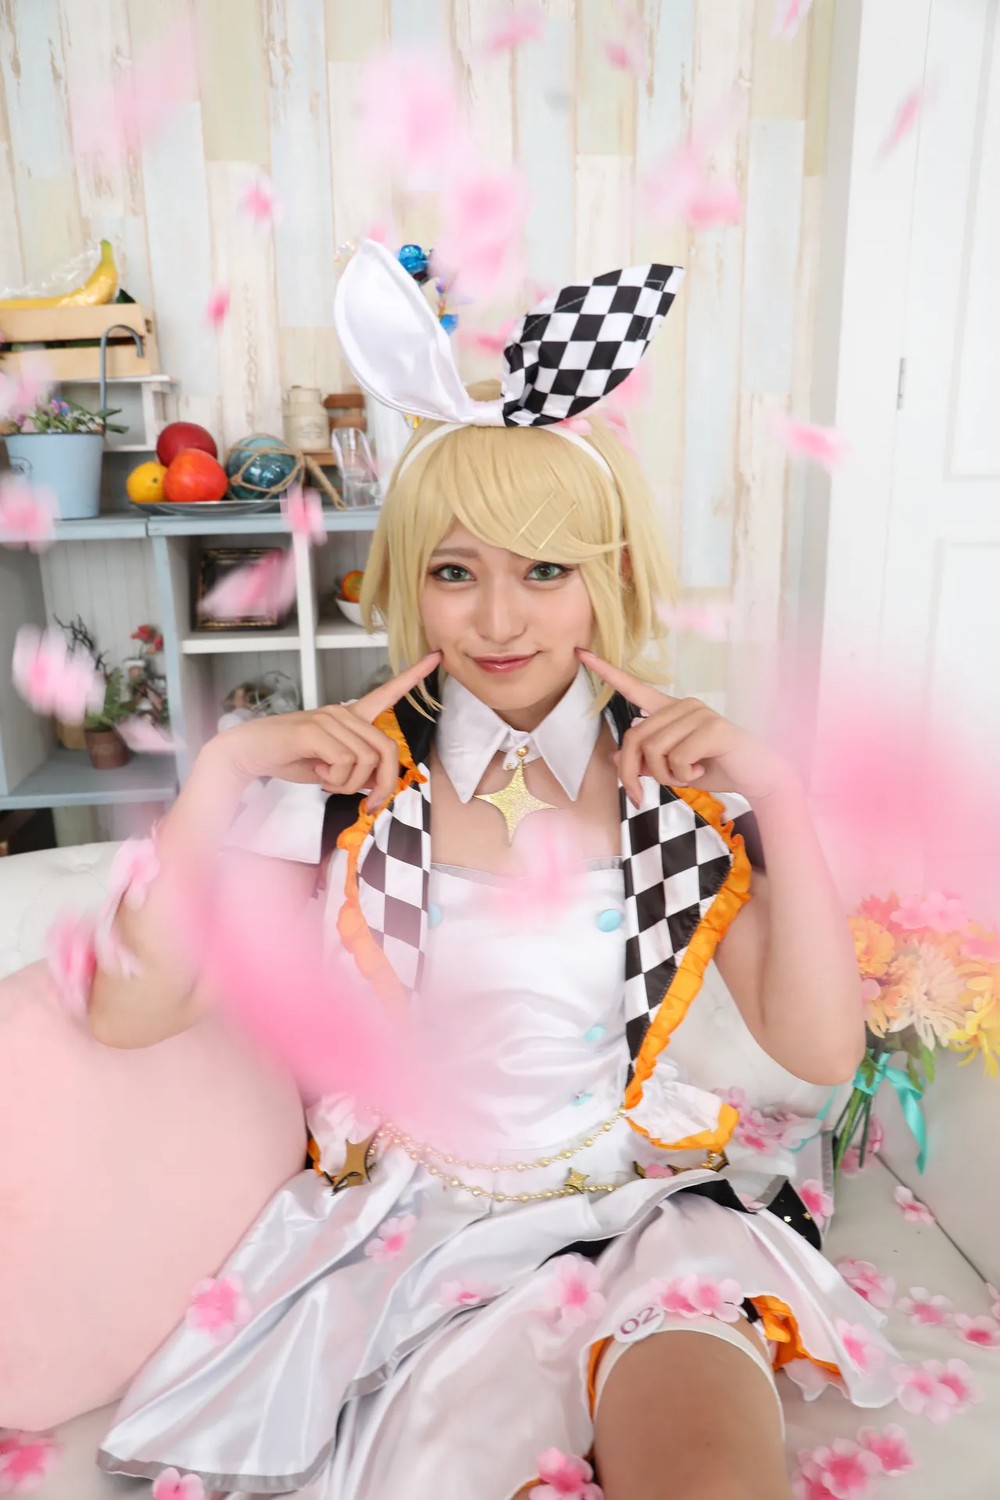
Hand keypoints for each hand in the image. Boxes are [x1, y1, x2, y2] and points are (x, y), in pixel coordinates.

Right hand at [210, 652, 441, 808]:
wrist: (249, 752)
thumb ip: (356, 772)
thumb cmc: (290, 758)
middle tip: (367, 805)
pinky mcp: (315, 731)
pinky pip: (344, 764)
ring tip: (326, 781)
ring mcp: (329, 719)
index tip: (437, 656)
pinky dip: (334, 781)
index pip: (387, 692)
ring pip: (365, 761)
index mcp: (349, 716)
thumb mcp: (331, 769)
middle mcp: (343, 712)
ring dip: (349, 785)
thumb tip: (377, 785)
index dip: (413, 676)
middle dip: (383, 784)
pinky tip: (316, 775)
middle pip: (386, 750)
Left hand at [577, 648, 797, 807]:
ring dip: (666, 775)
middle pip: (634, 738)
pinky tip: (704, 769)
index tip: (581, 654)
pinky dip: (685, 775)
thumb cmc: (717, 768)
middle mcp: (682, 705)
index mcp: (671, 711)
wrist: (759, 776)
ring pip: (654, 750)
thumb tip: (615, 756)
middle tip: (649, 791)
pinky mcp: (711, 727)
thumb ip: (647, 761)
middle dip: (635, 772)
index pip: (634, 689)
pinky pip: (677, 759)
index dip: (606, 673)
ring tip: (690, 775)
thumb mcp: (675, 769)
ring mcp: (698, 713)